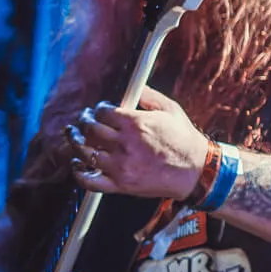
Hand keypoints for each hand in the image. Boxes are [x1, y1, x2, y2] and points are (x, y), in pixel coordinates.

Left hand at [65, 87, 209, 199]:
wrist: (196, 171)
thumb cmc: (185, 140)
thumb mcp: (171, 109)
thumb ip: (149, 96)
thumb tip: (135, 87)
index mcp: (135, 123)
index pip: (103, 112)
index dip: (98, 109)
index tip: (99, 110)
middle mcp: (124, 144)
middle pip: (90, 129)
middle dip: (84, 121)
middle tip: (85, 120)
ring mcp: (120, 166)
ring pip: (85, 151)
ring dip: (75, 142)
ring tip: (74, 137)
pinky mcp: (120, 184)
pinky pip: (90, 180)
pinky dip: (79, 172)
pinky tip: (78, 164)